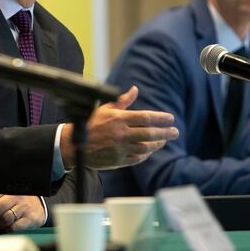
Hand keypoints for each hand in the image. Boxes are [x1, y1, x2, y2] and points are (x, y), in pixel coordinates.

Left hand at [0, 195, 45, 231]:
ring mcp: (23, 207)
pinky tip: (10, 226)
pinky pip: (14, 227)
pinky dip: (9, 229)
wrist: (37, 206)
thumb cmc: (15, 202)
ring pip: (4, 218)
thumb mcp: (0, 199)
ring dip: (0, 224)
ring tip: (1, 222)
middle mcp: (15, 196)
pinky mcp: (30, 218)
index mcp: (6, 189)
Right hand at [60, 86, 178, 169]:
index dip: (161, 118)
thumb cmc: (90, 124)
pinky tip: (150, 150)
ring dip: (158, 144)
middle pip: (150, 133)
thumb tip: (135, 90)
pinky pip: (138, 158)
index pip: (146, 117)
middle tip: (175, 132)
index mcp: (118, 119)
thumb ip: (122, 101)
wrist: (74, 146)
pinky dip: (146, 154)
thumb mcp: (104, 108)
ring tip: (164, 140)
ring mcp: (120, 149)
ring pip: (146, 147)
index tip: (171, 118)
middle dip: (166, 132)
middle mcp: (121, 134)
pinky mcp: (119, 161)